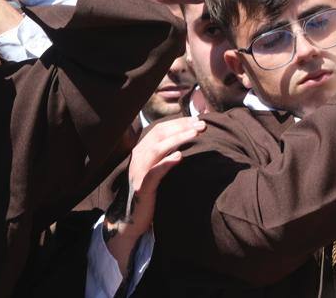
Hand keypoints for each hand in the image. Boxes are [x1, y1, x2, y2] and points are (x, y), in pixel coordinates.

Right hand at [104, 117, 206, 276]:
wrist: (132, 218)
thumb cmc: (150, 190)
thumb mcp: (158, 168)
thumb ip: (167, 153)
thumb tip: (186, 138)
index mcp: (142, 150)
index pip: (161, 129)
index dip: (179, 122)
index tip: (198, 118)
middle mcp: (139, 157)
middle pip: (160, 135)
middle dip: (182, 126)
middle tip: (202, 123)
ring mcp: (139, 171)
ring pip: (157, 149)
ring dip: (177, 139)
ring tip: (195, 133)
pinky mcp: (142, 187)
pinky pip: (153, 172)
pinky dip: (166, 163)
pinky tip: (179, 156)